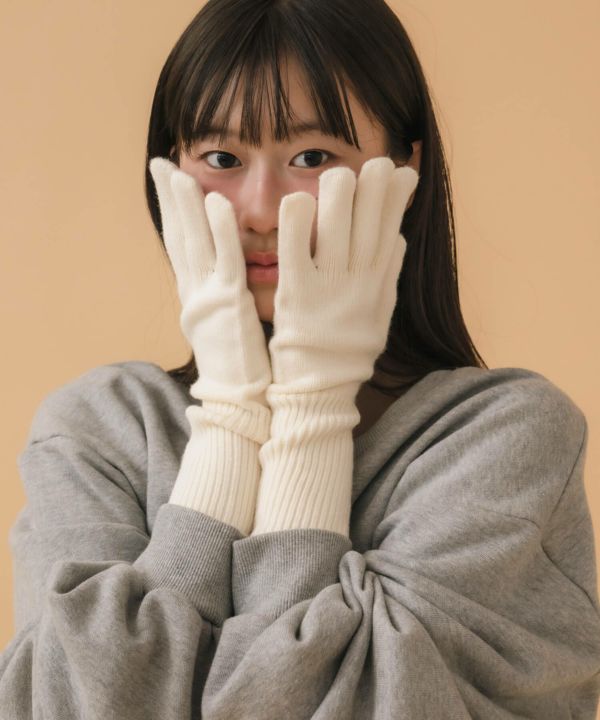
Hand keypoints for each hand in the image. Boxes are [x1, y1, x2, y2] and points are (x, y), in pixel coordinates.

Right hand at [149, 157, 271, 406]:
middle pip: (178, 237)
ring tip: (178, 171)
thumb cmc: (237, 368)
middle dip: (169, 199)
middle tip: (161, 163)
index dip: (171, 213)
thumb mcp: (222, 326)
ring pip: (195, 243)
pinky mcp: (230, 305)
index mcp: (193, 297)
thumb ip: (219, 298)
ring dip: (186, 205)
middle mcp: (194, 293)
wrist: (237, 402)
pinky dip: (218, 230)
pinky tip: (214, 202)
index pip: (179, 246)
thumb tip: (224, 279)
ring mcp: (209, 298)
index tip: (167, 182)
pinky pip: (225, 260)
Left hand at [268, 156, 417, 401]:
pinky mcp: (295, 291)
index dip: (396, 195)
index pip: (392, 227)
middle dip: (372, 183)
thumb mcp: (379, 312)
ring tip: (335, 175)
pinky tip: (297, 200)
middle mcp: (357, 278)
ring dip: (338, 192)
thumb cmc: (347, 348)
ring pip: (337, 223)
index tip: (397, 170)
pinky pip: (296, 247)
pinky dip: (297, 219)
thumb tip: (398, 238)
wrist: (320, 386)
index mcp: (378, 281)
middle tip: (369, 162)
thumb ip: (389, 274)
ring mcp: (327, 284)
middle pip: (369, 218)